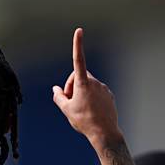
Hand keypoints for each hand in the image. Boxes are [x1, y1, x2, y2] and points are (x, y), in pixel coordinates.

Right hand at [52, 28, 120, 144]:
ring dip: (80, 92)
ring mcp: (103, 88)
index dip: (77, 45)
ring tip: (79, 108)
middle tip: (68, 102)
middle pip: (78, 77)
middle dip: (71, 86)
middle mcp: (95, 82)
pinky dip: (90, 97)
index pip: (78, 60)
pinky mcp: (108, 94)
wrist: (104, 133)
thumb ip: (58, 97)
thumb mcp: (66, 109)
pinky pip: (96, 91)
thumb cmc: (84, 121)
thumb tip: (56, 89)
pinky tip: (90, 110)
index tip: (79, 31)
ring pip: (87, 84)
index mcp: (83, 83)